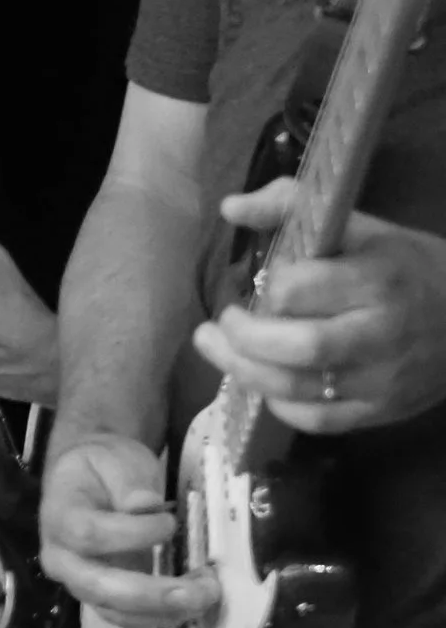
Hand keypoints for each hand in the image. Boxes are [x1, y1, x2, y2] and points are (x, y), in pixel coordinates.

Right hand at [37, 433, 209, 627]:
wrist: (88, 479)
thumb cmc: (100, 466)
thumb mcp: (113, 458)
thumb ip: (127, 480)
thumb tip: (146, 506)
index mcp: (59, 517)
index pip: (88, 534)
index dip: (132, 534)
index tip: (170, 521)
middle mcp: (61, 558)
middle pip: (98, 586)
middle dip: (152, 593)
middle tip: (201, 588)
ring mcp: (80, 582)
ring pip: (114, 611)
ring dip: (164, 611)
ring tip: (206, 595)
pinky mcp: (102, 597)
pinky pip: (127, 619)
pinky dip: (162, 617)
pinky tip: (194, 604)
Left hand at [192, 176, 445, 434]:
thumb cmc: (409, 268)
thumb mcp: (360, 227)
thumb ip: (291, 206)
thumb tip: (230, 208)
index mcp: (377, 279)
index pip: (299, 290)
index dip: (267, 288)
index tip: (256, 282)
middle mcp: (382, 333)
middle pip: (298, 348)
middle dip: (243, 338)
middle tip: (219, 324)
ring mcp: (383, 379)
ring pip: (297, 389)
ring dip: (243, 371)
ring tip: (217, 348)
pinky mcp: (381, 411)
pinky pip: (316, 421)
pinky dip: (278, 404)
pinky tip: (262, 381)